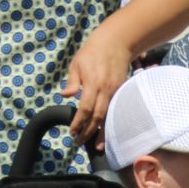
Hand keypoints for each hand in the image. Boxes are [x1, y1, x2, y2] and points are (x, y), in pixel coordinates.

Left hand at [61, 29, 131, 146]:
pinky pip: (116, 110)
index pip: (85, 109)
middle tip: (78, 142)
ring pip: (109, 116)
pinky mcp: (122, 90)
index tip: (71, 132)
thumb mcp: (76, 63)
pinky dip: (111, 122)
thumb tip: (65, 96)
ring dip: (102, 133)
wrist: (117, 41)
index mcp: (93, 83)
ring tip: (95, 146)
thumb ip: (72, 82)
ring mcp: (116, 91)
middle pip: (98, 117)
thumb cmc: (92, 51)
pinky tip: (107, 132)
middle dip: (88, 132)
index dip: (78, 123)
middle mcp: (106, 89)